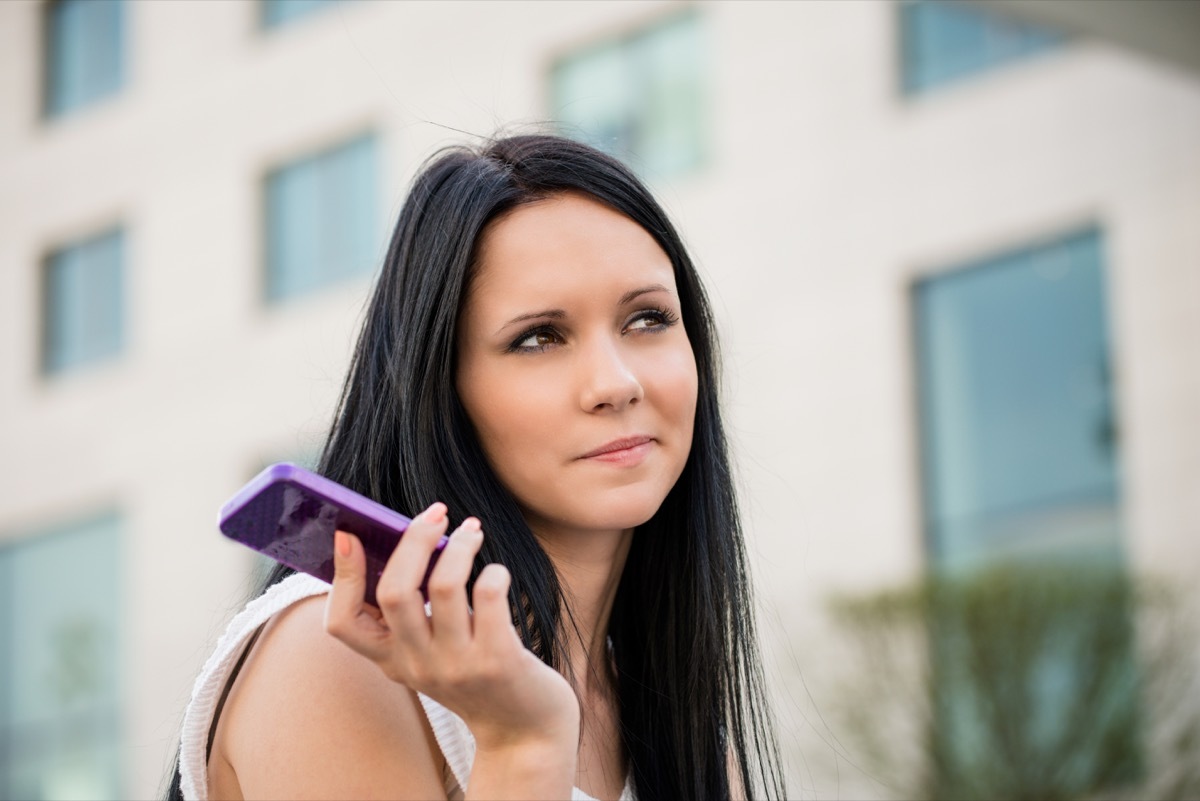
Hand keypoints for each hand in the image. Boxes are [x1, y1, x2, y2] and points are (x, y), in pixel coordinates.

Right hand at [324, 503, 579, 756]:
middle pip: (394, 591)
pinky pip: (487, 595)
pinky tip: (497, 573)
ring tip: (472, 532)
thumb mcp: (432, 652)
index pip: (341, 623)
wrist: (525, 732)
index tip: (349, 534)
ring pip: (443, 585)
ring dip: (459, 546)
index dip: (341, 576)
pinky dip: (493, 572)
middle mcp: (417, 665)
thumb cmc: (477, 674)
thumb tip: (411, 539)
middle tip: (436, 514)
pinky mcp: (499, 660)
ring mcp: (457, 665)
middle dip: (413, 540)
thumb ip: (415, 613)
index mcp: (391, 661)